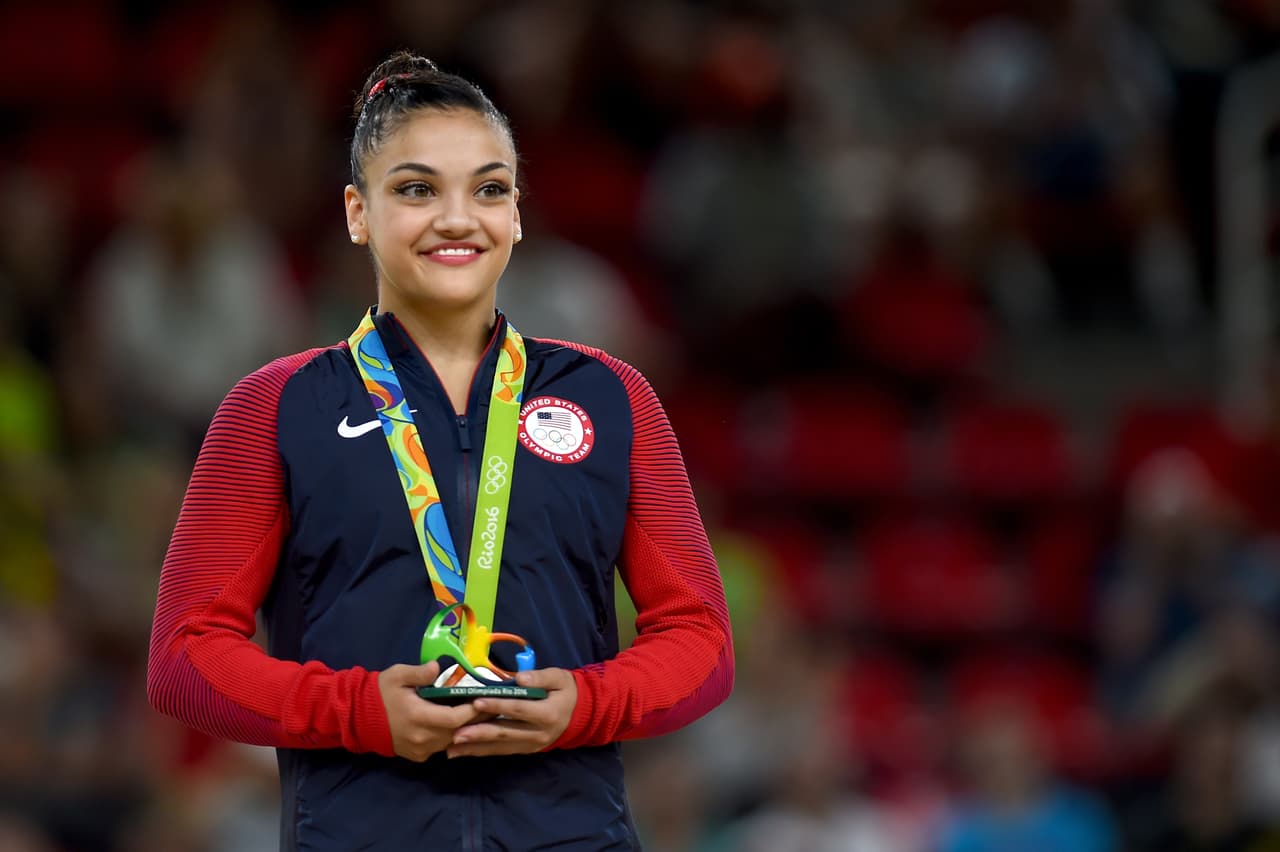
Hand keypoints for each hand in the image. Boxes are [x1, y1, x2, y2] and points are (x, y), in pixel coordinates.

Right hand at [379, 661, 488, 761]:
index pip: (454, 719)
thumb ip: (419, 672)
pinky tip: (460, 726)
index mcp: (418, 716)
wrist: (359, 718)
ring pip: (452, 742)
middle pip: (458, 732)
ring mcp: (420, 750)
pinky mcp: (417, 756)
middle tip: (490, 706)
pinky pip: (441, 747)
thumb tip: (437, 667)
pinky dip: (451, 737)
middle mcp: (422, 737)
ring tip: (478, 715)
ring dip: (465, 730)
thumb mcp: (398, 675)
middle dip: (475, 720)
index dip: (472, 711)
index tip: (484, 700)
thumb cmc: (381, 693)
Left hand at [446, 668, 577, 757]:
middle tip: (455, 734)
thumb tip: (519, 678)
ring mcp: (532, 745)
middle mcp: (538, 733)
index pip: (518, 709)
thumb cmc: (566, 690)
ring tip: (452, 748)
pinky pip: (502, 751)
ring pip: (500, 747)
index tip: (476, 703)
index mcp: (547, 713)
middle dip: (478, 734)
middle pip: (505, 733)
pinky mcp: (526, 750)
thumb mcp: (559, 677)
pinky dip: (482, 752)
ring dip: (475, 748)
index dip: (497, 706)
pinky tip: (464, 752)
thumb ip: (539, 677)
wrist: (581, 713)